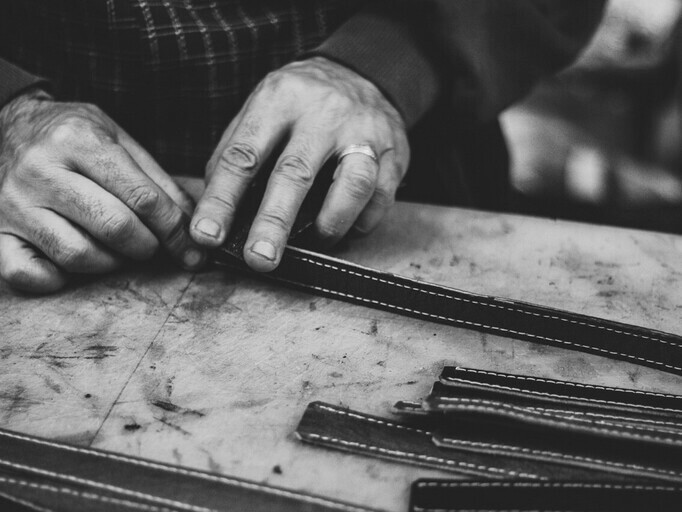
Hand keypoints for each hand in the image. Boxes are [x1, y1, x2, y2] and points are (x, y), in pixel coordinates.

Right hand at [0, 91, 204, 292]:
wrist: (9, 125)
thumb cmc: (74, 136)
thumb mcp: (120, 139)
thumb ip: (158, 182)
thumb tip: (193, 228)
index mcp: (79, 140)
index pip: (142, 198)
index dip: (175, 230)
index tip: (193, 250)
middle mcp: (41, 170)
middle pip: (114, 227)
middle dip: (147, 246)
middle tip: (151, 246)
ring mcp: (14, 203)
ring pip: (77, 255)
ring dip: (110, 263)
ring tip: (116, 250)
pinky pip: (26, 273)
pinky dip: (57, 279)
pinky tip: (72, 265)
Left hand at [191, 57, 409, 270]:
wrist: (363, 74)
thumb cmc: (302, 103)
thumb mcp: (263, 108)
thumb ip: (238, 151)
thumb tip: (216, 209)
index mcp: (279, 99)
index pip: (244, 154)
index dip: (222, 199)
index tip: (206, 235)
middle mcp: (323, 112)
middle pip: (295, 172)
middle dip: (274, 222)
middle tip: (260, 259)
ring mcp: (363, 131)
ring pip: (352, 185)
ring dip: (330, 224)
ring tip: (316, 242)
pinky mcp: (393, 152)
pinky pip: (381, 197)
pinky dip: (361, 222)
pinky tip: (346, 226)